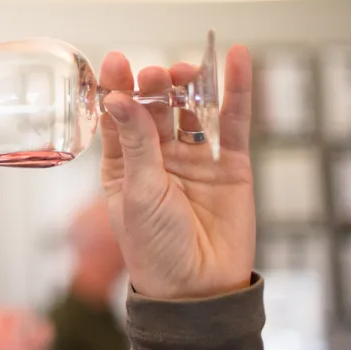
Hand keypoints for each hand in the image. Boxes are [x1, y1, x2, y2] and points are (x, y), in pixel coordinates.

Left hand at [99, 45, 254, 299]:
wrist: (197, 289)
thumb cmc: (154, 249)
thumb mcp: (138, 192)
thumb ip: (136, 143)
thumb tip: (118, 99)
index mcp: (123, 165)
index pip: (118, 118)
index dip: (116, 89)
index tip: (115, 61)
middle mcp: (157, 158)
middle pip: (155, 109)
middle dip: (153, 87)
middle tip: (153, 74)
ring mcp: (193, 159)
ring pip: (190, 110)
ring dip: (186, 87)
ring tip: (182, 72)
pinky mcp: (229, 166)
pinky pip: (231, 123)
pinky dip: (235, 92)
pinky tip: (234, 60)